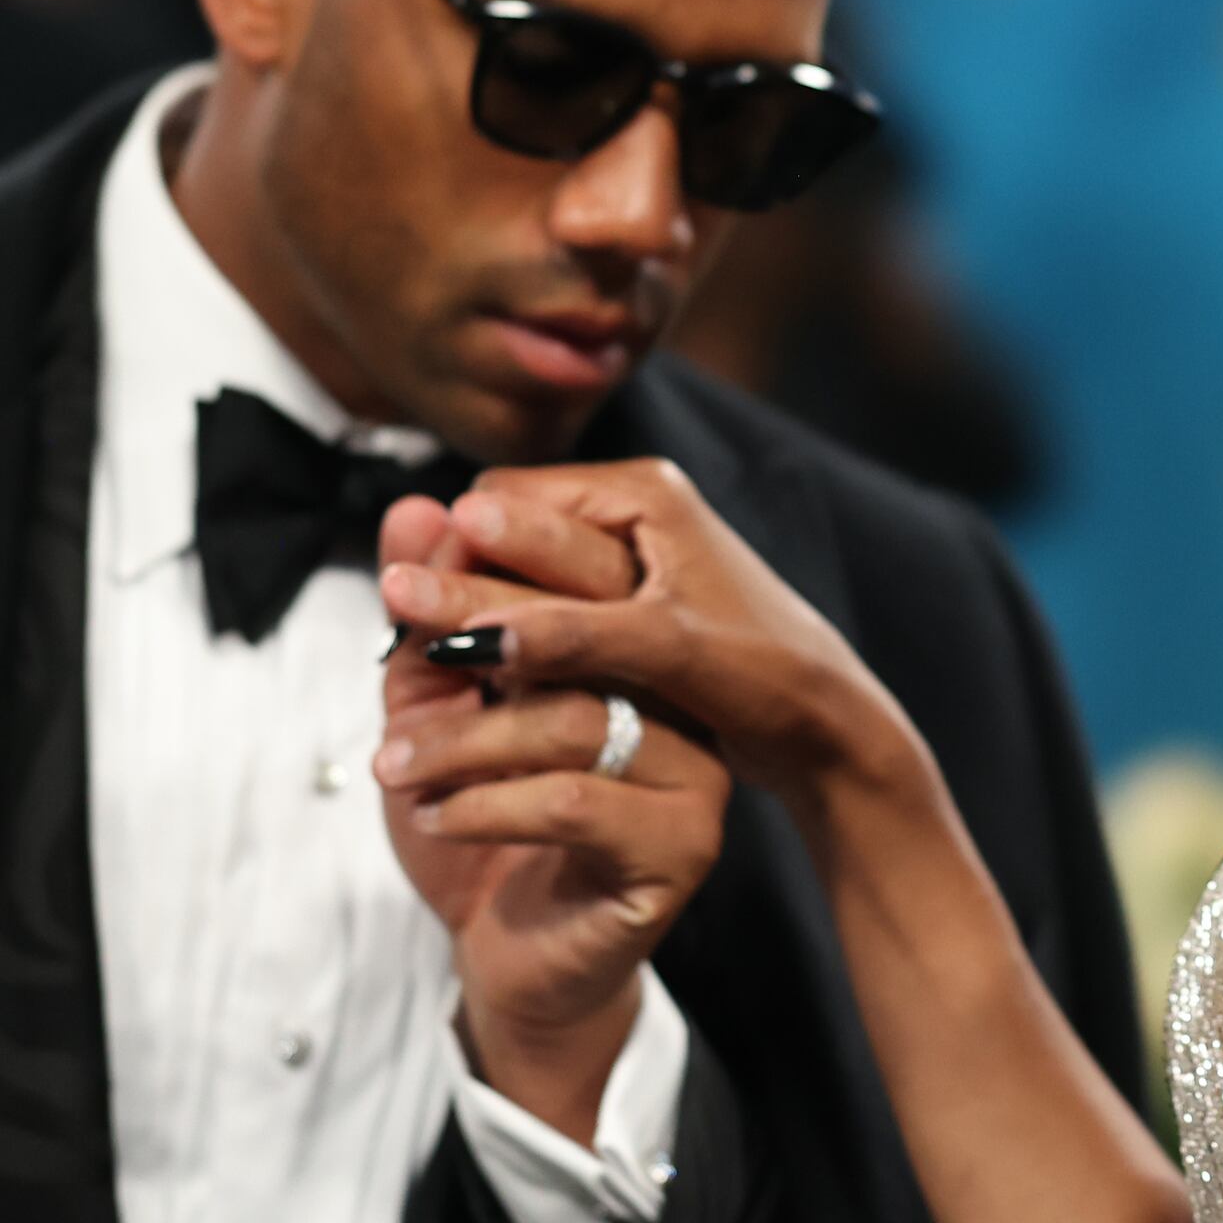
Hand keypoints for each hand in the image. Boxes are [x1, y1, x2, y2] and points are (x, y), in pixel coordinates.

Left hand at [374, 494, 732, 1138]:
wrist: (507, 960)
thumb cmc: (479, 831)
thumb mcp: (435, 715)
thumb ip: (427, 621)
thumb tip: (412, 508)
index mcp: (636, 657)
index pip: (584, 577)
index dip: (495, 560)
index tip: (406, 570)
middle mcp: (682, 705)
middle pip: (591, 637)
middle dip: (482, 621)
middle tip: (399, 617)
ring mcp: (695, 777)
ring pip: (575, 722)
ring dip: (464, 741)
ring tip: (393, 766)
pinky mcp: (681, 849)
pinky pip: (576, 804)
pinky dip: (487, 804)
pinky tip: (434, 816)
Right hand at [379, 460, 927, 808]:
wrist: (827, 728)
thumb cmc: (767, 677)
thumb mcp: (666, 652)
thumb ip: (571, 636)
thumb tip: (471, 632)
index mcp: (643, 495)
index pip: (513, 499)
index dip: (458, 545)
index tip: (406, 596)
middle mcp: (632, 513)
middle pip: (508, 533)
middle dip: (455, 574)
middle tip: (394, 613)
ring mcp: (626, 562)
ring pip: (519, 578)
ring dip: (475, 611)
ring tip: (415, 651)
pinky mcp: (622, 611)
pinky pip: (541, 615)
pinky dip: (506, 640)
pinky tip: (469, 678)